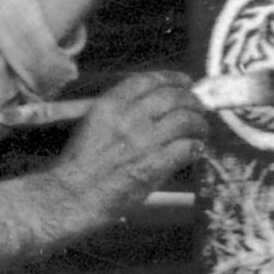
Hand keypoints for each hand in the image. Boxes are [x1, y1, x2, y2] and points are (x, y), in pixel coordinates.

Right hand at [44, 71, 207, 235]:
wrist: (72, 195)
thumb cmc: (78, 164)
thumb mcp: (93, 124)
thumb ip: (120, 112)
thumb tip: (150, 108)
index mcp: (110, 105)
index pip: (148, 80)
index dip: (172, 78)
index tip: (185, 81)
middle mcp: (129, 118)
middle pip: (172, 97)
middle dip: (191, 100)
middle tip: (199, 107)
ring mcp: (143, 141)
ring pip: (185, 120)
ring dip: (199, 123)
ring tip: (201, 129)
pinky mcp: (154, 165)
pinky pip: (186, 148)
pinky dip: (195, 147)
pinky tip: (196, 149)